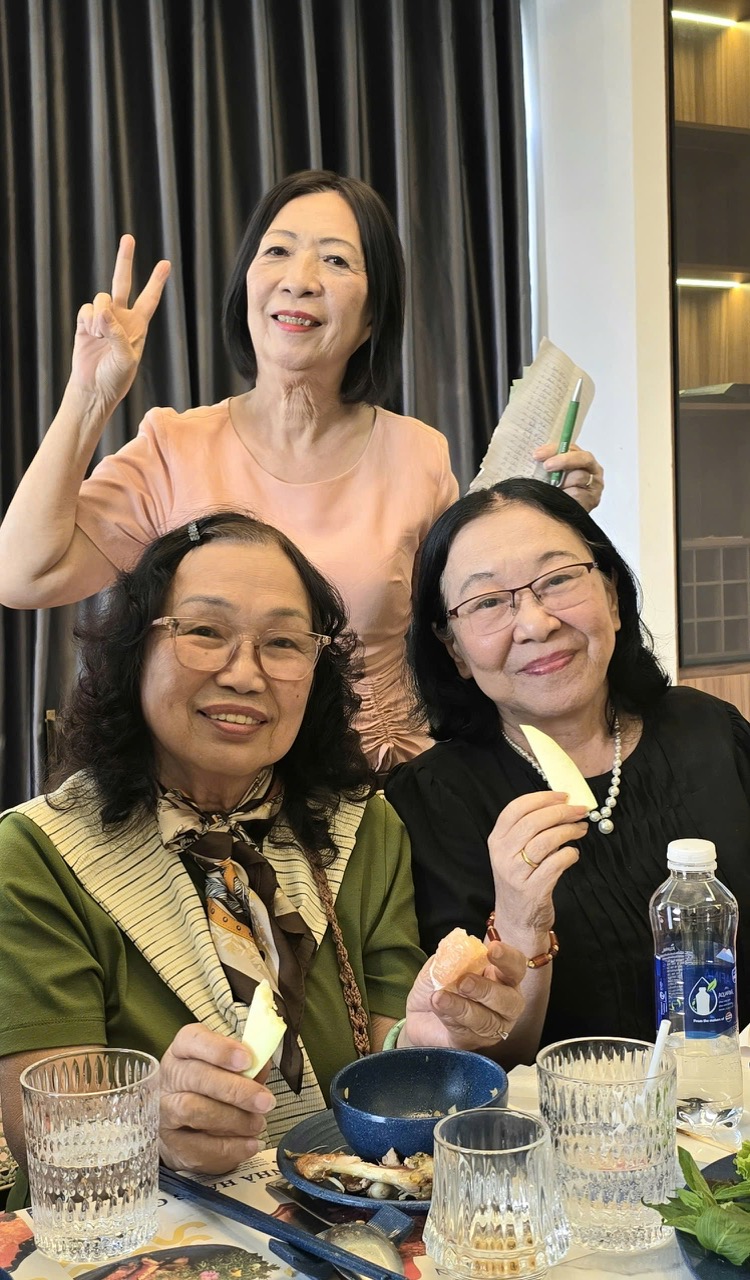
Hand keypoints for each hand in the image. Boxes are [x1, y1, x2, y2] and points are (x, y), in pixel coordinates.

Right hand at [70, 234, 169, 411]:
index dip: (156, 282)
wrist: (94, 388)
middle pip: (123, 281)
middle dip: (124, 260)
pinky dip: (89, 320)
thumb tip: (103, 311)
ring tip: (101, 335)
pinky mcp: (84, 323)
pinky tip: (90, 334)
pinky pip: (87, 309)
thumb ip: (117, 334)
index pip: (149, 299)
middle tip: (128, 238)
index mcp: (138, 325)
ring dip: (101, 314)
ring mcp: (102, 318)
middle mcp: (121, 317)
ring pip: (101, 297)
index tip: (166, 263)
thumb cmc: (116, 378)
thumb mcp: (126, 359)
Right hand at [159, 1023, 275, 1174]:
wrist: (181, 1123)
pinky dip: (229, 1148)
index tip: (247, 1060)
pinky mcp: (170, 1142)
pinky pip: (197, 1147)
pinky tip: (249, 1144)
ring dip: (233, 1119)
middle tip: (264, 1101)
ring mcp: (165, 1110)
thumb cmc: (210, 1087)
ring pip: (193, 1110)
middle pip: (197, 1077)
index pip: (193, 1039)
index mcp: (183, 1049)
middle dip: (235, 1090)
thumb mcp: (228, 1068)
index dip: (220, 1049)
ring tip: (257, 1124)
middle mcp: (170, 1076)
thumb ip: (246, 1066)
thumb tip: (263, 1063)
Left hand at [404, 940, 525, 1050]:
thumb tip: (458, 945)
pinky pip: (466, 1033)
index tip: (492, 949)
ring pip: (486, 1021)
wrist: (419, 1014)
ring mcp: (491, 1027)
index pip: (516, 967)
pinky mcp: (472, 1043)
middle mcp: (504, 1004)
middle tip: (464, 981)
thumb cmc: (440, 985)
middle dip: (486, 990)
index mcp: (501, 977)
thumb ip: (452, 955)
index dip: (508, 958)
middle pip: (510, 1001)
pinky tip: (437, 1006)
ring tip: (439, 997)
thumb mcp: (443, 963)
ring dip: (462, 1007)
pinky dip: (450, 1017)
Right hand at [487, 791, 587, 945]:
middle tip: (580, 810)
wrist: (516, 920)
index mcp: (496, 840)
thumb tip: (561, 806)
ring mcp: (516, 873)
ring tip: (581, 829)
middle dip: (561, 812)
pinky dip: (570, 854)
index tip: (563, 796)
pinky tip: (574, 853)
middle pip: (533, 822)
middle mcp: (502, 855)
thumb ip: (529, 830)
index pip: (516, 808)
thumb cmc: (520, 880)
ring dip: (569, 831)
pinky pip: (556, 863)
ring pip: (546, 841)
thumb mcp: (513, 853)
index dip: (542, 798)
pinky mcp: (533, 890)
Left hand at [533, 441, 603, 511]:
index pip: (571, 448)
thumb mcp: (551, 474)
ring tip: (555, 488)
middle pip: (582, 459)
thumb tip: (535, 455)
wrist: (562, 513)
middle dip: (563, 461)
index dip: (554, 450)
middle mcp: (592, 469)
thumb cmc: (557, 491)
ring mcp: (594, 485)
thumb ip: (548, 462)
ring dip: (564, 482)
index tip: (538, 455)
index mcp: (582, 458)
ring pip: (579, 477)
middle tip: (547, 466)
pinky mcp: (592, 499)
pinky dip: (567, 495)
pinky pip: (578, 494)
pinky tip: (562, 498)